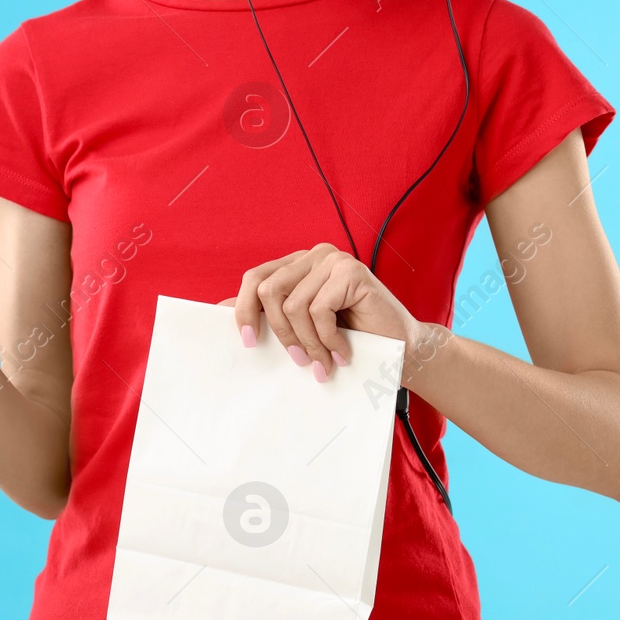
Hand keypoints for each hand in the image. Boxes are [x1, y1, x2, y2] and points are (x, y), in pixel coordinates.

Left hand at [223, 244, 424, 381]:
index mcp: (296, 265)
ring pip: (294, 305)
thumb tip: (218, 308)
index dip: (245, 310)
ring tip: (323, 363)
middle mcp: (313, 256)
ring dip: (308, 342)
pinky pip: (319, 310)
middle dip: (279, 332)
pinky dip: (328, 338)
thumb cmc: (350, 339)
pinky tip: (343, 352)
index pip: (255, 279)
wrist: (400, 348)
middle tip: (297, 361)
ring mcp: (333, 260)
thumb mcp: (302, 327)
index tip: (249, 343)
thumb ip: (269, 314)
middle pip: (268, 289)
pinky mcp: (351, 272)